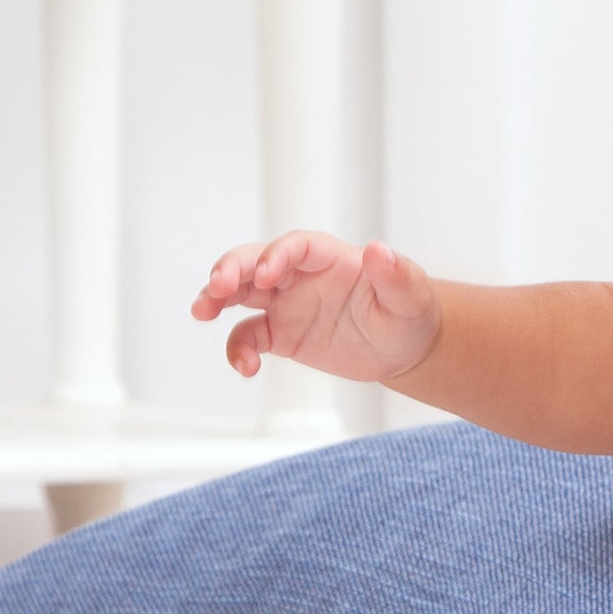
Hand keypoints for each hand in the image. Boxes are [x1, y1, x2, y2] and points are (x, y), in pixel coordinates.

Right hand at [191, 232, 440, 384]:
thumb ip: (396, 275)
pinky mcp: (281, 334)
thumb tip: (379, 251)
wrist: (405, 349)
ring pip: (240, 293)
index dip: (276, 255)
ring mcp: (286, 303)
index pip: (295, 245)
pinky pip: (249, 337)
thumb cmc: (410, 314)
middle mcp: (300, 276)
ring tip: (201, 312)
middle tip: (216, 288)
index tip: (266, 275)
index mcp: (330, 258)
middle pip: (254, 262)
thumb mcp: (411, 297)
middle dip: (231, 270)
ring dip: (216, 298)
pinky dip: (239, 350)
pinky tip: (245, 367)